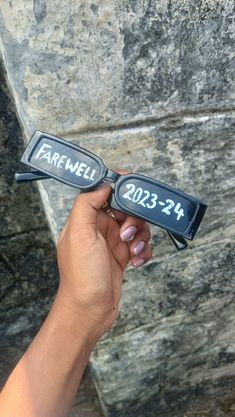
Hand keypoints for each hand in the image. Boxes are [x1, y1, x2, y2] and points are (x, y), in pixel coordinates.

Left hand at [56, 184, 151, 339]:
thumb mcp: (79, 235)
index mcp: (86, 220)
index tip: (134, 186)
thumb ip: (87, 205)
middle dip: (135, 219)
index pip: (104, 192)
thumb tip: (103, 184)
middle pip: (126, 209)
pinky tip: (137, 263)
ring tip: (134, 252)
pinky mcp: (123, 257)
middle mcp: (99, 229)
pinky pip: (141, 245)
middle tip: (128, 235)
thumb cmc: (81, 276)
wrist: (89, 312)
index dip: (119, 187)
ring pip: (137, 226)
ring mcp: (112, 243)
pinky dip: (144, 252)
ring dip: (141, 237)